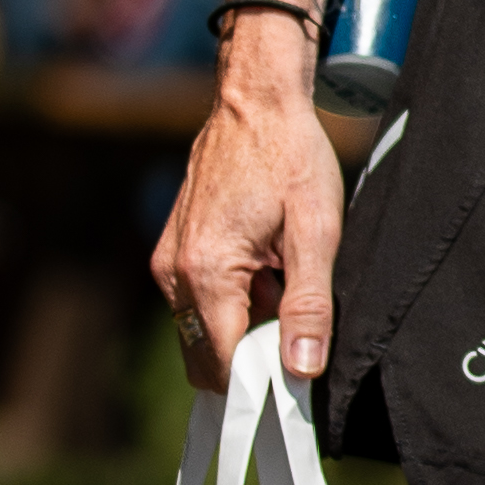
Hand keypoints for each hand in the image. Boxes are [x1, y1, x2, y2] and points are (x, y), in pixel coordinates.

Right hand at [152, 60, 346, 389]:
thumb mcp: (317, 231)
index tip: (298, 383)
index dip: (261, 383)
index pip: (224, 366)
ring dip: (244, 324)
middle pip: (206, 358)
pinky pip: (198, 301)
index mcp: (205, 273)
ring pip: (203, 331)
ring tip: (282, 277)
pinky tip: (266, 265)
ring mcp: (167, 262)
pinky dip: (232, 301)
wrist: (255, 101)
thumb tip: (302, 370)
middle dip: (251, 357)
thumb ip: (308, 305)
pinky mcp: (171, 251)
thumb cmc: (291, 157)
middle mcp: (173, 274)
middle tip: (297, 324)